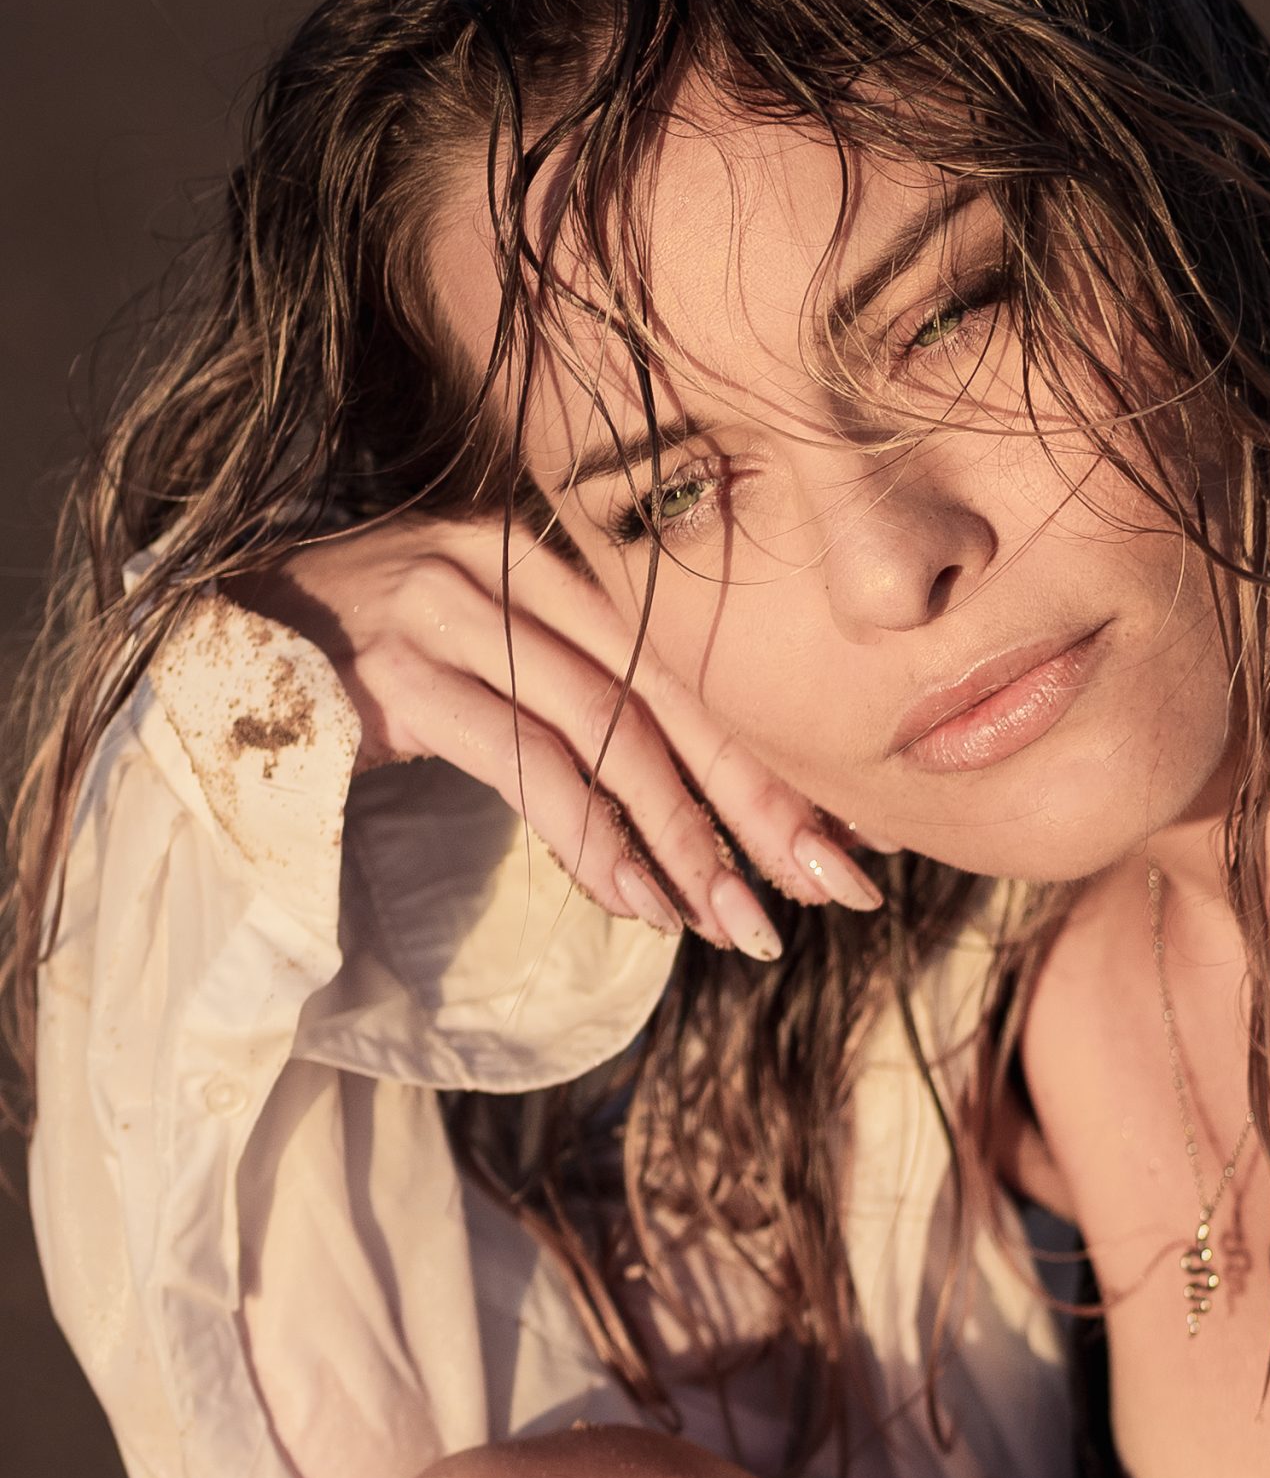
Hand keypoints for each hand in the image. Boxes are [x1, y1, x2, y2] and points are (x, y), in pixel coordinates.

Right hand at [226, 513, 885, 956]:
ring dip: (689, 843)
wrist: (209, 642)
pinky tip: (642, 903)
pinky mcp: (402, 671)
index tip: (853, 828)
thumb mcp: (492, 661)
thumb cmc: (366, 665)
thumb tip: (703, 798)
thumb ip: (585, 701)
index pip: (697, 659)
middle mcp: (517, 561)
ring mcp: (456, 609)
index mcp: (558, 551)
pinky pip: (530, 765)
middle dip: (765, 800)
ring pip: (613, 735)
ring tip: (743, 926)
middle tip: (838, 887)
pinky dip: (596, 841)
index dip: (779, 749)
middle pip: (676, 690)